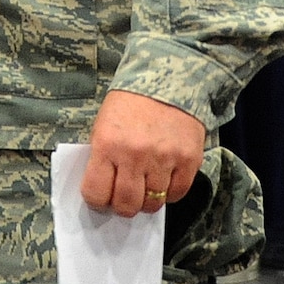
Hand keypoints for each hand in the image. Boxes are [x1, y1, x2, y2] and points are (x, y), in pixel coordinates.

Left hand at [80, 89, 204, 217]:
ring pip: (153, 204)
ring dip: (147, 200)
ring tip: (146, 185)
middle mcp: (135, 154)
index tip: (102, 197)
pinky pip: (177, 194)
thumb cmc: (131, 103)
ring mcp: (164, 158)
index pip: (96, 193)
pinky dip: (170, 193)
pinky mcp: (188, 159)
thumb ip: (103, 158)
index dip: (97, 200)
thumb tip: (104, 191)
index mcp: (107, 143)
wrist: (169, 77)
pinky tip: (165, 179)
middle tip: (125, 197)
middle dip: (123, 206)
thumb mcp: (105, 124)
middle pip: (126, 205)